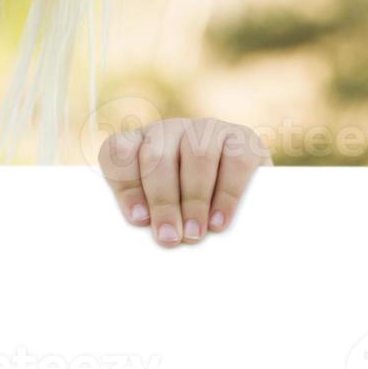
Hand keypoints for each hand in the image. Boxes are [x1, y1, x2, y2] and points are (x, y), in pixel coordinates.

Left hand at [99, 117, 269, 246]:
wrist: (249, 197)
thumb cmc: (190, 210)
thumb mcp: (164, 209)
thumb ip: (150, 215)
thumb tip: (155, 239)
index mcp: (140, 143)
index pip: (118, 151)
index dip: (125, 184)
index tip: (138, 219)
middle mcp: (170, 130)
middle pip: (157, 157)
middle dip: (162, 201)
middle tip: (169, 237)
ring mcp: (206, 129)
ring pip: (197, 155)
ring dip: (194, 199)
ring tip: (194, 233)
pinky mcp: (243, 138)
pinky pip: (235, 161)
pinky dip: (227, 194)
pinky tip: (220, 220)